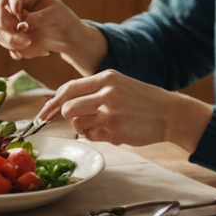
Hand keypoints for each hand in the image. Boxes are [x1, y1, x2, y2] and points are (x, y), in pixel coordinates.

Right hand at [0, 0, 107, 74]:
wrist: (65, 38)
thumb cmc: (62, 19)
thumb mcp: (55, 15)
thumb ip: (38, 17)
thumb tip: (21, 25)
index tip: (18, 12)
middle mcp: (13, 4)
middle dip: (4, 21)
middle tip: (21, 32)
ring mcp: (8, 20)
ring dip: (9, 38)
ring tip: (29, 43)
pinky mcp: (9, 35)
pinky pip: (3, 42)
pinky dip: (14, 48)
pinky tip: (28, 49)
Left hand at [35, 70, 214, 150]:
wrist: (171, 113)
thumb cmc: (142, 100)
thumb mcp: (118, 84)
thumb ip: (93, 90)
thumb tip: (63, 102)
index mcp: (106, 78)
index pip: (68, 88)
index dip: (53, 102)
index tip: (44, 112)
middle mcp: (106, 94)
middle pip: (68, 108)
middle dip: (69, 117)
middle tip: (83, 118)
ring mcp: (110, 113)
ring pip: (78, 124)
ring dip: (85, 127)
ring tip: (103, 122)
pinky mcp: (115, 131)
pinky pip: (92, 137)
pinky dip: (97, 136)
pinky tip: (113, 130)